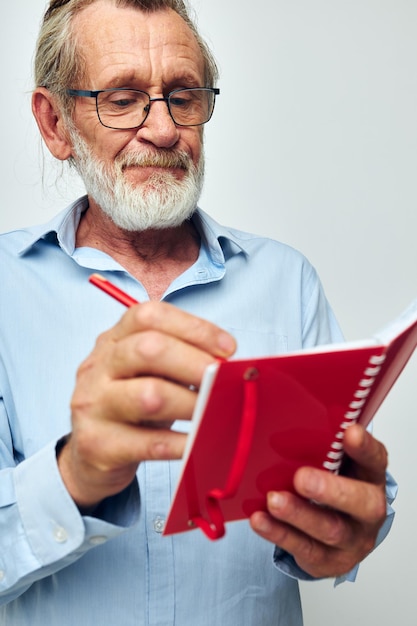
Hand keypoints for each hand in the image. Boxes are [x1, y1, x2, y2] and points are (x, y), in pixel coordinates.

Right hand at [58, 302, 235, 508]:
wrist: (90, 455)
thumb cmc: (132, 406)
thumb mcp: (149, 373)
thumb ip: (180, 360)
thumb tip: (226, 364)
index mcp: (113, 340)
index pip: (149, 316)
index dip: (194, 328)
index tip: (227, 348)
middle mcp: (98, 367)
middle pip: (149, 349)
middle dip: (195, 363)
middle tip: (223, 379)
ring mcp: (93, 405)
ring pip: (150, 396)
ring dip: (192, 404)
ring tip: (213, 411)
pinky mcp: (99, 445)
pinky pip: (151, 444)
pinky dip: (184, 443)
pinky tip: (200, 442)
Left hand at [250, 424, 387, 577]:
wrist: (338, 537)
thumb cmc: (332, 489)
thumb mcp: (333, 465)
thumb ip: (319, 446)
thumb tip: (284, 423)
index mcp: (370, 477)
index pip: (375, 460)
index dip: (364, 448)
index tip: (350, 433)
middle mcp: (368, 510)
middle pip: (361, 502)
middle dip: (330, 490)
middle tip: (302, 478)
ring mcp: (351, 539)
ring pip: (330, 530)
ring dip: (299, 514)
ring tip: (274, 500)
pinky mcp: (328, 561)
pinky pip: (304, 549)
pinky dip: (279, 534)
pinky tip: (261, 520)